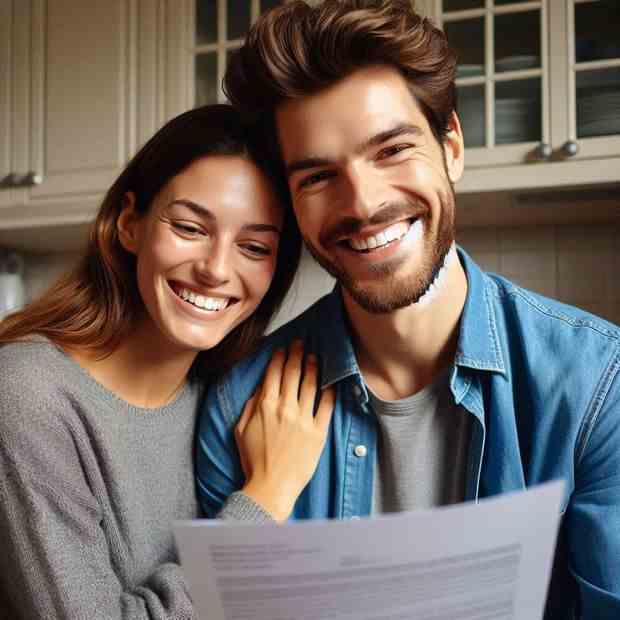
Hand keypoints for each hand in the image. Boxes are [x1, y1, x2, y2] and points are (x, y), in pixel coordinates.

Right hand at [235, 340, 334, 521]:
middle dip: (297, 355)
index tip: (283, 348)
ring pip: (310, 385)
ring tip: (314, 357)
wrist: (270, 486)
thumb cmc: (252, 460)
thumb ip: (250, 406)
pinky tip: (330, 381)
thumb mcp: (241, 430)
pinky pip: (326, 406)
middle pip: (293, 374)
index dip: (279, 358)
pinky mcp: (318, 432)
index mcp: (265, 406)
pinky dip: (329, 391)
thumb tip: (259, 389)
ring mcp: (303, 419)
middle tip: (300, 343)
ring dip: (312, 367)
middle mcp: (285, 408)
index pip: (274, 374)